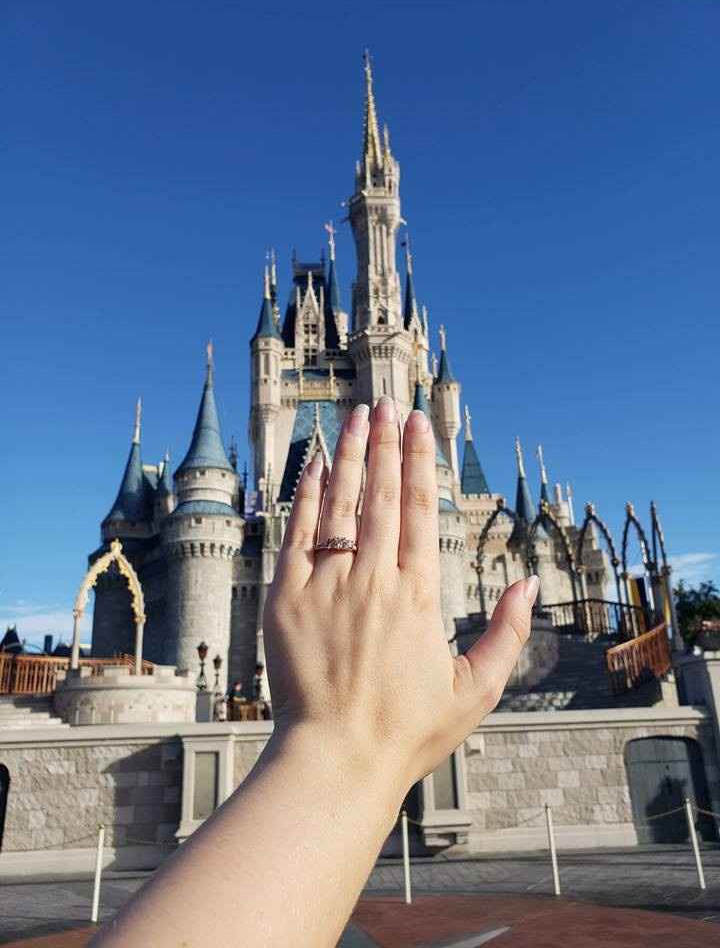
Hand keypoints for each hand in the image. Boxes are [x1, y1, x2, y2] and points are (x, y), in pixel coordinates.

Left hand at [264, 396, 537, 792]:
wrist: (336, 760)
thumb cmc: (408, 730)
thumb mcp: (476, 689)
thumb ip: (508, 632)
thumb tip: (530, 583)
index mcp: (418, 595)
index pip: (422, 509)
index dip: (420, 460)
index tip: (418, 424)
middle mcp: (373, 579)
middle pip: (382, 495)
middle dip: (385, 443)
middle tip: (386, 403)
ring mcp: (326, 586)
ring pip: (341, 504)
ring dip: (350, 456)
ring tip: (355, 417)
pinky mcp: (287, 599)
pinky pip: (297, 534)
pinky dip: (306, 496)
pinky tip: (316, 466)